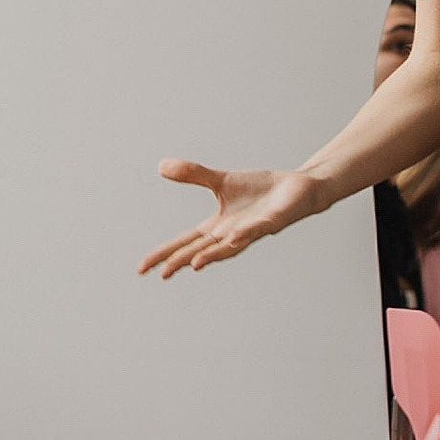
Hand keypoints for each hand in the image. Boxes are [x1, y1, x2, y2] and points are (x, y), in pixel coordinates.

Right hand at [138, 159, 324, 277]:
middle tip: (163, 273)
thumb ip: (194, 175)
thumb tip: (161, 166)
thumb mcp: (222, 181)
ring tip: (193, 265)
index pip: (185, 243)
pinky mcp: (272, 222)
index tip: (142, 268)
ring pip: (229, 246)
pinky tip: (234, 238)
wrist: (297, 189)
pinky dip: (246, 234)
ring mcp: (252, 230)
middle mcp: (232, 234)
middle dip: (182, 261)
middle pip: (202, 250)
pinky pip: (258, 229)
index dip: (164, 254)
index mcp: (218, 227)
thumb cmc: (260, 191)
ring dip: (212, 255)